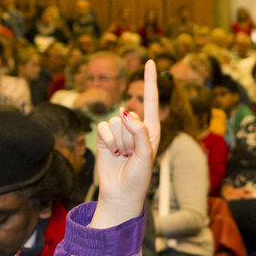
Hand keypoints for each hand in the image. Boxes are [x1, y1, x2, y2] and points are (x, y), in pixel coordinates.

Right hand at [93, 60, 161, 228]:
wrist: (120, 194)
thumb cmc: (138, 177)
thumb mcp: (146, 155)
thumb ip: (139, 132)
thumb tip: (125, 112)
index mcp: (152, 130)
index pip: (150, 101)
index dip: (149, 81)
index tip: (149, 61)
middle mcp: (135, 128)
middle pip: (129, 115)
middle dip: (130, 135)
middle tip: (131, 155)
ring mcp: (119, 132)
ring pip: (115, 121)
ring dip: (119, 141)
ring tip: (122, 156)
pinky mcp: (104, 137)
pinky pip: (103, 127)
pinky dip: (107, 141)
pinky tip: (111, 154)